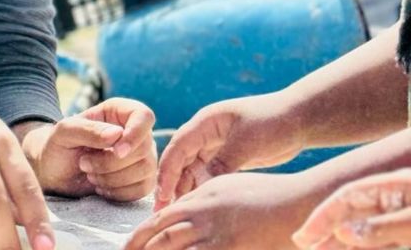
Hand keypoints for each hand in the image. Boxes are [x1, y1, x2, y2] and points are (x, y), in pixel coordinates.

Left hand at [24, 98, 156, 201]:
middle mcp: (135, 132)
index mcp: (119, 112)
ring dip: (113, 178)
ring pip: (145, 170)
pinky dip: (119, 192)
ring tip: (90, 174)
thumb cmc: (58, 146)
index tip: (116, 151)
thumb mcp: (64, 133)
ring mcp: (142, 157)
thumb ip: (87, 130)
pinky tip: (101, 187)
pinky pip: (143, 190)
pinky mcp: (142, 180)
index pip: (143, 116)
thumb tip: (117, 134)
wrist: (56, 173)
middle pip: (143, 148)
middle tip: (84, 164)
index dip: (135, 134)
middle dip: (111, 162)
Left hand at [127, 172, 315, 249]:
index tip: (128, 247)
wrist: (302, 203)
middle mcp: (204, 216)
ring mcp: (219, 236)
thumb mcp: (227, 187)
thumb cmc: (268, 194)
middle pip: (163, 238)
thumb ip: (199, 197)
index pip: (161, 219)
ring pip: (175, 249)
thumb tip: (176, 209)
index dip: (140, 235)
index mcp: (201, 199)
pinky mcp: (233, 249)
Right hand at [155, 94, 305, 210]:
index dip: (167, 171)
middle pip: (181, 159)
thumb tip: (203, 183)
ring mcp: (217, 144)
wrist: (300, 119)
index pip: (178, 147)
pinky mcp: (228, 156)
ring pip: (193, 168)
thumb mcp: (247, 143)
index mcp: (206, 122)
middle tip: (163, 208)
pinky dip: (202, 186)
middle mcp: (206, 133)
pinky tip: (199, 202)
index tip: (163, 193)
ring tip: (178, 210)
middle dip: (171, 183)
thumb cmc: (273, 122)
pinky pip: (209, 173)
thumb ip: (223, 163)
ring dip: (185, 187)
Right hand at [293, 169, 410, 248]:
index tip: (305, 236)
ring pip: (366, 230)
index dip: (323, 216)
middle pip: (353, 214)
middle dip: (329, 231)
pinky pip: (384, 241)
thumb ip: (380, 227)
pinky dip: (366, 248)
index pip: (347, 197)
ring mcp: (405, 215)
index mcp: (395, 186)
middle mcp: (396, 199)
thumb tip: (341, 233)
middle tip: (304, 246)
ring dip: (344, 243)